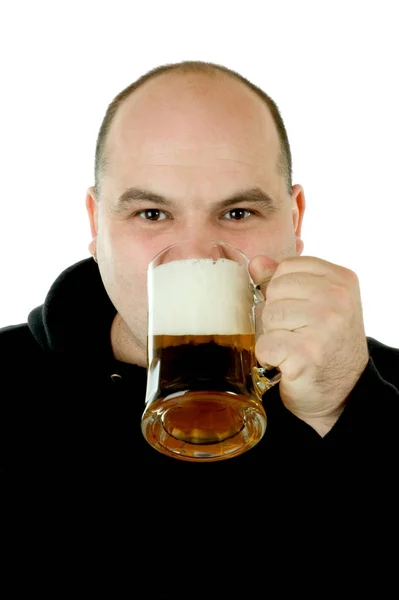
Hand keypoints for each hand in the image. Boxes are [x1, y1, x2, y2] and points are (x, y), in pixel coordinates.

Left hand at [249, 255, 368, 435]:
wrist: (342, 390)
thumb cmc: (326, 342)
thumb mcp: (315, 303)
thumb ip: (285, 279)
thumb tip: (256, 263)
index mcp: (341, 279)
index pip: (287, 267)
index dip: (281, 290)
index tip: (298, 309)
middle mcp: (338, 299)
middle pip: (275, 290)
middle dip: (276, 313)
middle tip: (295, 331)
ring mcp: (324, 326)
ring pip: (268, 316)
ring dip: (272, 334)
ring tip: (292, 346)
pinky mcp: (307, 353)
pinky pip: (265, 344)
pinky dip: (268, 356)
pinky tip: (286, 361)